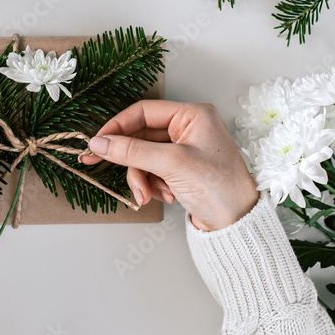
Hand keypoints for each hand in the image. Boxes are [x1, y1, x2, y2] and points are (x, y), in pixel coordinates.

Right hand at [82, 101, 258, 231]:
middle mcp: (189, 127)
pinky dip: (152, 184)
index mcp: (193, 115)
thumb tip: (100, 143)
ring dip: (141, 177)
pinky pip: (153, 169)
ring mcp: (185, 149)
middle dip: (130, 160)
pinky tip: (165, 195)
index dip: (117, 126)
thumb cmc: (219, 188)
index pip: (143, 111)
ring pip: (144, 155)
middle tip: (99, 164)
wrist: (238, 223)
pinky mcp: (181, 168)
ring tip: (147, 195)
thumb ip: (132, 151)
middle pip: (141, 135)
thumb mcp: (172, 164)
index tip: (97, 142)